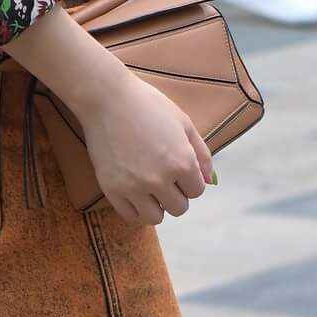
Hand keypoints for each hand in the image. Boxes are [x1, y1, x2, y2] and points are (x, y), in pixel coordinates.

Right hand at [79, 67, 213, 227]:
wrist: (107, 98)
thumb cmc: (148, 105)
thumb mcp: (183, 122)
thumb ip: (201, 154)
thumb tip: (210, 181)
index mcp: (181, 162)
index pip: (197, 191)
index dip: (190, 180)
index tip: (177, 168)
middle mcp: (160, 179)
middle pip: (179, 208)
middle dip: (176, 194)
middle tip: (164, 177)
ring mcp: (134, 187)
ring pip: (156, 218)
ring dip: (157, 206)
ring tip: (150, 189)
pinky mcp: (112, 189)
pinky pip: (131, 216)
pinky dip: (136, 209)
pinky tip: (135, 193)